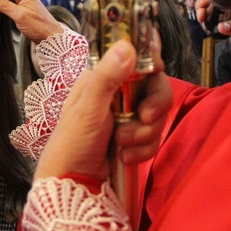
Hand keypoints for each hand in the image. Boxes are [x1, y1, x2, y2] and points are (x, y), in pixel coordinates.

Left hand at [34, 39, 171, 180]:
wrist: (72, 183)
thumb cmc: (72, 141)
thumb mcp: (88, 108)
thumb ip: (107, 77)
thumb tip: (126, 46)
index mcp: (103, 78)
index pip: (137, 60)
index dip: (152, 64)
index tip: (157, 72)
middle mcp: (118, 94)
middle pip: (156, 88)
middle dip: (154, 107)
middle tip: (146, 118)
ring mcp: (128, 117)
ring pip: (157, 116)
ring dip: (143, 134)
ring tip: (121, 146)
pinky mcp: (134, 139)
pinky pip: (153, 139)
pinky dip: (143, 150)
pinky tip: (124, 158)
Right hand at [196, 0, 230, 43]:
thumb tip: (222, 26)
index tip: (204, 5)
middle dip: (204, 5)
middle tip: (201, 16)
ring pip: (212, 8)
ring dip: (205, 14)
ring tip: (203, 22)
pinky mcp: (229, 21)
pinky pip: (215, 19)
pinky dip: (208, 22)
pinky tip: (207, 25)